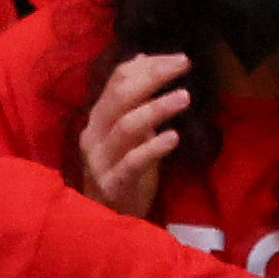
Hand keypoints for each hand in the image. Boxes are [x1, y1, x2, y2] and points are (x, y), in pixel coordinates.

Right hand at [69, 49, 191, 215]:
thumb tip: (143, 58)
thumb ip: (133, 99)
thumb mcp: (129, 132)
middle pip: (120, 96)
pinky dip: (153, 147)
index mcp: (98, 117)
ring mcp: (101, 160)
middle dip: (153, 76)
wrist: (107, 219)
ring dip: (156, 108)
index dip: (148, 65)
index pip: (117, 80)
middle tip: (184, 65)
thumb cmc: (122, 172)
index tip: (178, 58)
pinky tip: (173, 137)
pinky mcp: (113, 183)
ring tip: (184, 97)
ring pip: (126, 126)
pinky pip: (132, 162)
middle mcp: (94, 134)